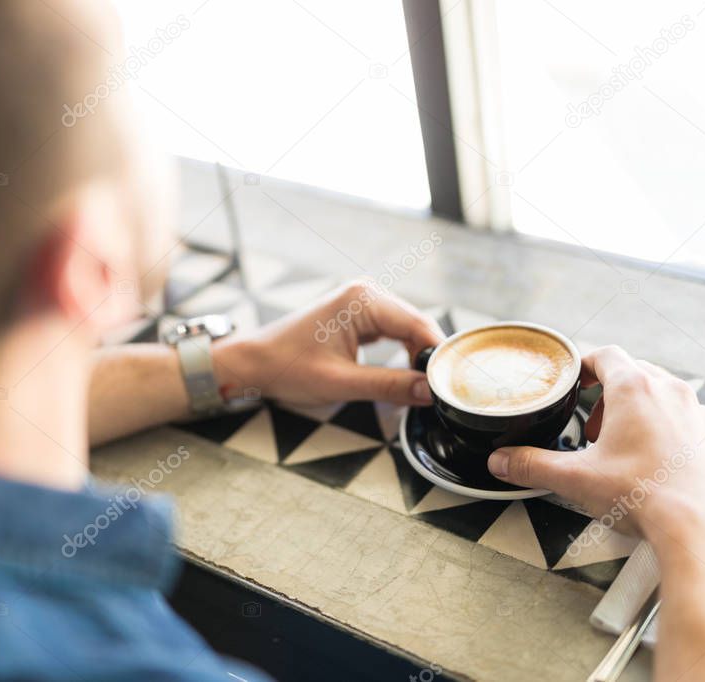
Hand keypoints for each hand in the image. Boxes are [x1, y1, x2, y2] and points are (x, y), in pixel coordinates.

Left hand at [213, 280, 444, 405]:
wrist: (254, 362)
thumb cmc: (287, 367)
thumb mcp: (341, 383)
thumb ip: (389, 386)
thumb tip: (428, 392)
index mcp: (363, 300)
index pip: (419, 324)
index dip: (439, 355)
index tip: (451, 385)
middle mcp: (367, 292)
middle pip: (418, 324)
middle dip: (431, 356)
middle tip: (445, 391)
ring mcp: (364, 302)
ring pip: (409, 329)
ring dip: (419, 355)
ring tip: (430, 386)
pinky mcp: (360, 315)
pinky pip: (394, 331)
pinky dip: (405, 351)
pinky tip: (411, 373)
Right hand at [486, 345, 704, 539]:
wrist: (703, 530)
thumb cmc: (643, 496)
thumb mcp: (576, 479)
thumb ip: (533, 465)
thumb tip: (500, 461)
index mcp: (635, 389)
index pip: (606, 354)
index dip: (587, 364)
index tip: (577, 380)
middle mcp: (673, 393)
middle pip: (638, 373)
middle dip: (612, 394)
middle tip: (595, 426)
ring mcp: (703, 417)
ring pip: (669, 400)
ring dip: (646, 414)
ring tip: (628, 447)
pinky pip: (695, 429)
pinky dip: (677, 440)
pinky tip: (665, 467)